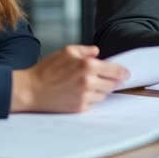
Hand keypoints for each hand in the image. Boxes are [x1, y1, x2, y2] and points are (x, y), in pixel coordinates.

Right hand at [11, 45, 129, 112]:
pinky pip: (94, 103)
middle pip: (113, 84)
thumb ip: (86, 50)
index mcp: (88, 65)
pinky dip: (92, 98)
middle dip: (113, 81)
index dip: (123, 72)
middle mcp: (89, 81)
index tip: (126, 74)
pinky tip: (82, 93)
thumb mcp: (67, 51)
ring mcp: (84, 96)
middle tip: (109, 79)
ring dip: (102, 90)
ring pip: (104, 94)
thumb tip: (98, 52)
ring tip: (90, 85)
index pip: (115, 70)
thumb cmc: (47, 70)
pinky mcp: (79, 107)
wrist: (31, 90)